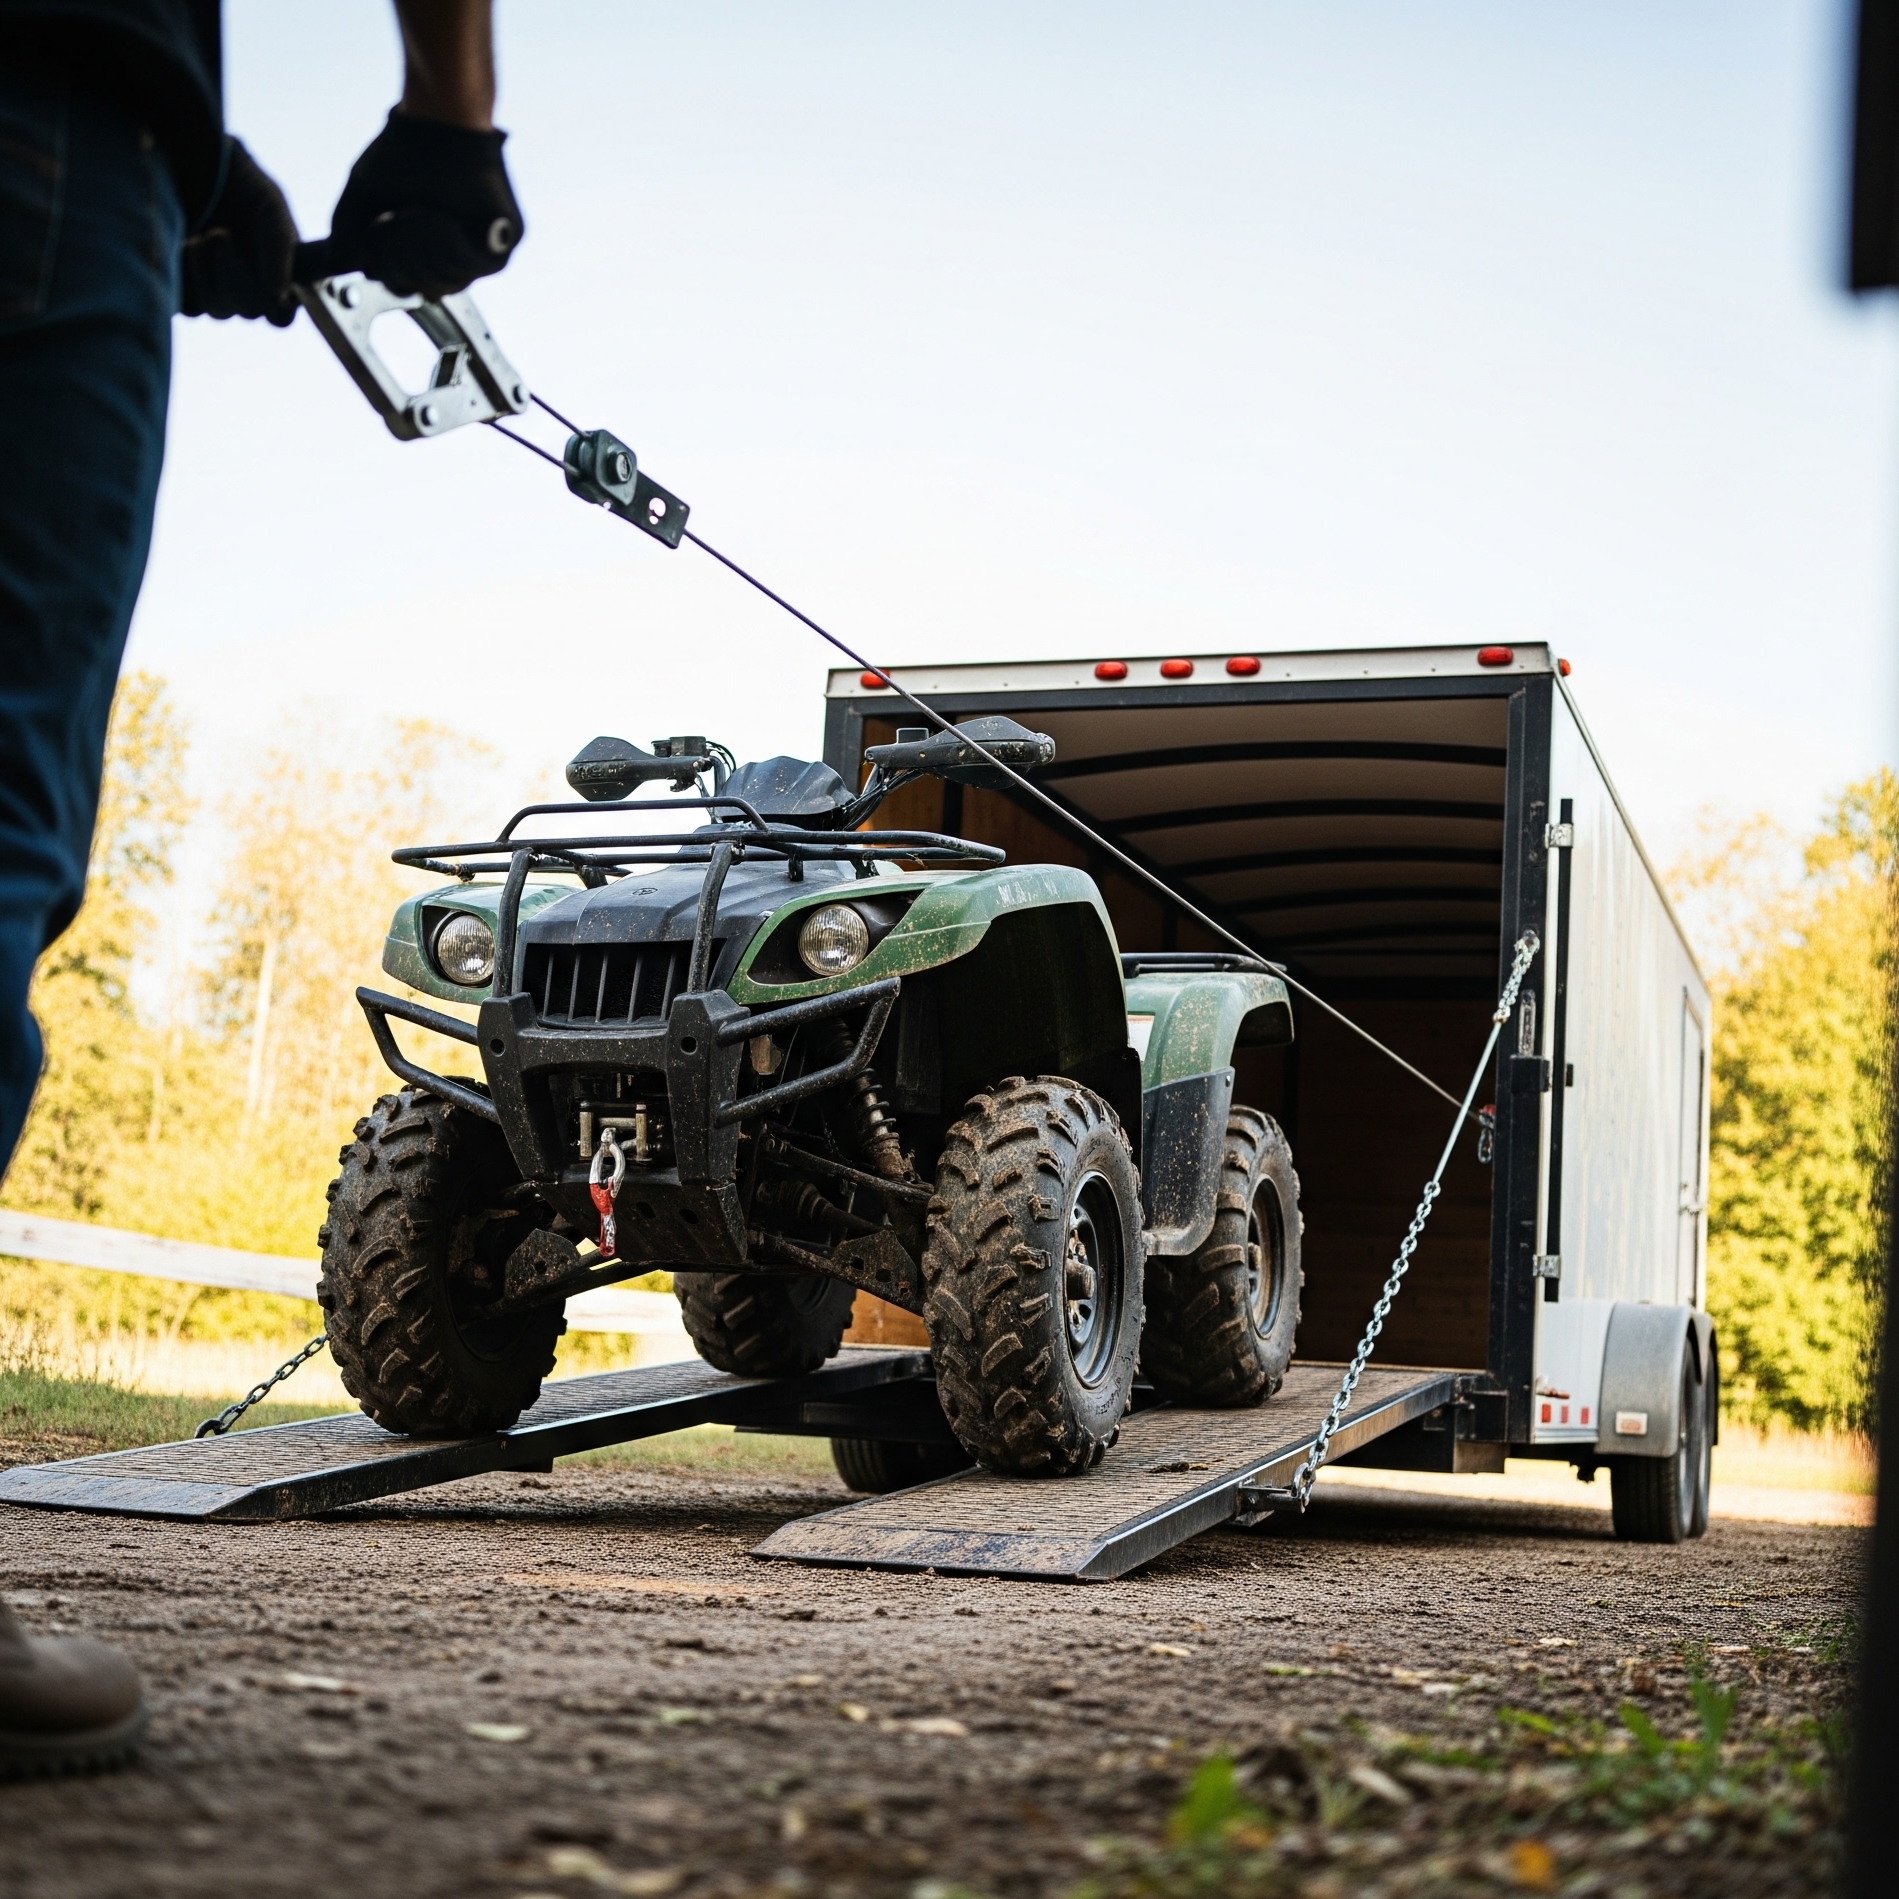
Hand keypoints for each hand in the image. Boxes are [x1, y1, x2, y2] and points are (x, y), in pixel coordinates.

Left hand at [179, 139, 298, 325]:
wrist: (196, 164)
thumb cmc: (242, 184)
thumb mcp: (270, 208)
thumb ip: (281, 249)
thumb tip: (280, 295)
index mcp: (280, 278)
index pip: (281, 316)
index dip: (272, 303)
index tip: (260, 276)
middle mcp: (251, 292)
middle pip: (247, 312)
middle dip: (232, 274)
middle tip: (220, 233)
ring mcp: (217, 291)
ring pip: (217, 310)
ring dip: (206, 274)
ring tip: (198, 237)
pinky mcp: (184, 288)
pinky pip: (185, 305)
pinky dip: (183, 278)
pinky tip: (182, 246)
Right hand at [325, 108, 522, 298]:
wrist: (439, 117)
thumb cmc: (403, 150)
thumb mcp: (365, 195)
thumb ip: (347, 229)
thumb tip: (341, 261)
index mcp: (426, 248)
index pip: (409, 285)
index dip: (389, 269)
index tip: (377, 235)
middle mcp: (456, 253)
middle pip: (429, 289)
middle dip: (403, 259)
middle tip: (395, 222)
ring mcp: (483, 247)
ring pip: (451, 281)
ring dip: (424, 248)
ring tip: (417, 213)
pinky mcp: (506, 237)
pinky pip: (475, 265)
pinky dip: (449, 245)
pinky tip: (438, 217)